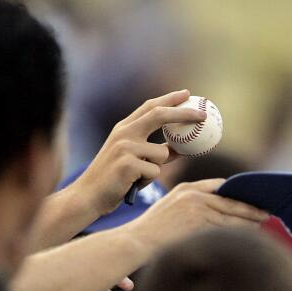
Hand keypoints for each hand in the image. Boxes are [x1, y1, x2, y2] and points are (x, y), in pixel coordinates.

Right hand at [72, 90, 204, 215]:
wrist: (88, 196)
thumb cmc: (114, 179)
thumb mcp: (132, 159)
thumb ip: (153, 151)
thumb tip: (181, 149)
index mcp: (124, 128)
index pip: (150, 106)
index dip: (169, 99)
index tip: (187, 93)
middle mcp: (124, 133)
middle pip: (159, 115)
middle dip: (183, 113)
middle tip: (202, 116)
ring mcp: (125, 147)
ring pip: (162, 153)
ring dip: (157, 167)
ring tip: (139, 176)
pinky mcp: (128, 164)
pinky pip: (155, 172)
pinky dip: (149, 181)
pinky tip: (132, 184)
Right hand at [123, 178, 268, 250]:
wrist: (137, 241)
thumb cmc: (152, 231)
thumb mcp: (170, 208)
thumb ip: (191, 205)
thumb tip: (215, 211)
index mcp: (186, 188)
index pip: (219, 186)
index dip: (237, 194)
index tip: (249, 199)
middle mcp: (193, 195)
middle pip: (230, 201)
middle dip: (250, 208)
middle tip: (266, 212)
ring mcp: (196, 209)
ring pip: (231, 216)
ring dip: (248, 221)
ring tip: (261, 225)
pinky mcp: (198, 223)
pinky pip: (225, 228)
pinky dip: (239, 232)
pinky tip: (249, 235)